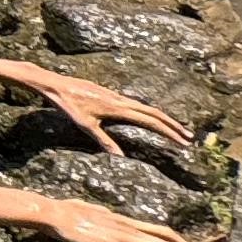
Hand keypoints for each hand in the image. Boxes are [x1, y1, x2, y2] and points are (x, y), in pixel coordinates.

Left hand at [28, 69, 194, 154]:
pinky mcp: (108, 93)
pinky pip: (134, 103)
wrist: (53, 83)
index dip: (168, 131)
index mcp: (118, 108)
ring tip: (174, 128)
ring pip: (145, 106)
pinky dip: (147, 111)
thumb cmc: (67, 104)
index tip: (183, 141)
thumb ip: (103, 140)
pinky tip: (148, 117)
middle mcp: (120, 99)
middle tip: (188, 137)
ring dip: (161, 117)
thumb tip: (120, 157)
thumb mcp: (84, 125)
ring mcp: (114, 94)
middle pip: (153, 112)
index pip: (150, 121)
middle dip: (172, 125)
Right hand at [43, 196, 206, 241]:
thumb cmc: (65, 210)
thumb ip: (100, 212)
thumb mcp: (87, 209)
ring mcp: (123, 236)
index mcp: (124, 220)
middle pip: (168, 239)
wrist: (54, 212)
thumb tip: (106, 213)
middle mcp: (129, 227)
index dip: (180, 241)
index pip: (159, 230)